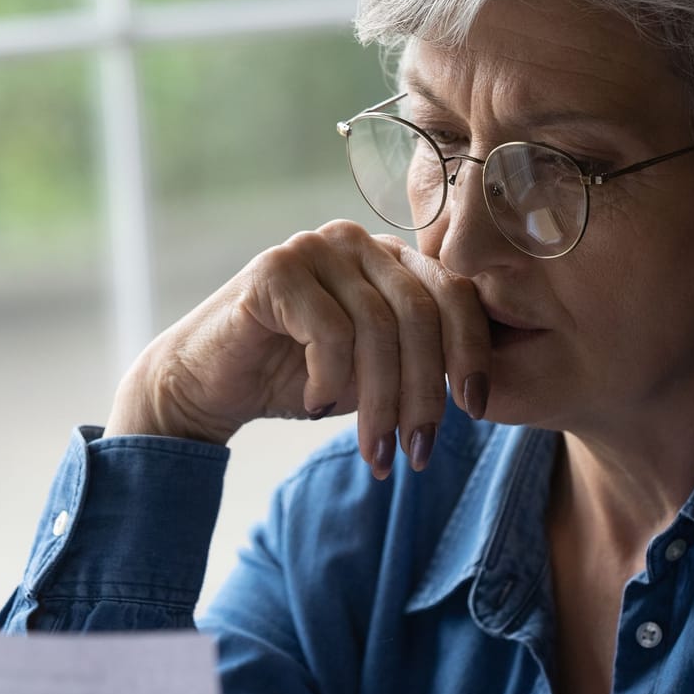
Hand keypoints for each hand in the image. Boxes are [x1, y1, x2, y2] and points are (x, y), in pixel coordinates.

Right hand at [108, 222, 491, 478]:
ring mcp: (315, 248)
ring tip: (376, 453)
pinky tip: (314, 403)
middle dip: (424, 394)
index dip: (472, 352)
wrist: (208, 385)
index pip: (455, 292)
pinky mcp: (274, 269)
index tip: (475, 410)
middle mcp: (358, 240)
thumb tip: (484, 388)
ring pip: (376, 330)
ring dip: (380, 404)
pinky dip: (329, 380)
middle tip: (419, 453)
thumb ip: (421, 362)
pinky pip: (328, 331)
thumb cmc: (298, 379)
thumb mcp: (375, 373)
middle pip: (420, 315)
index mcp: (392, 257)